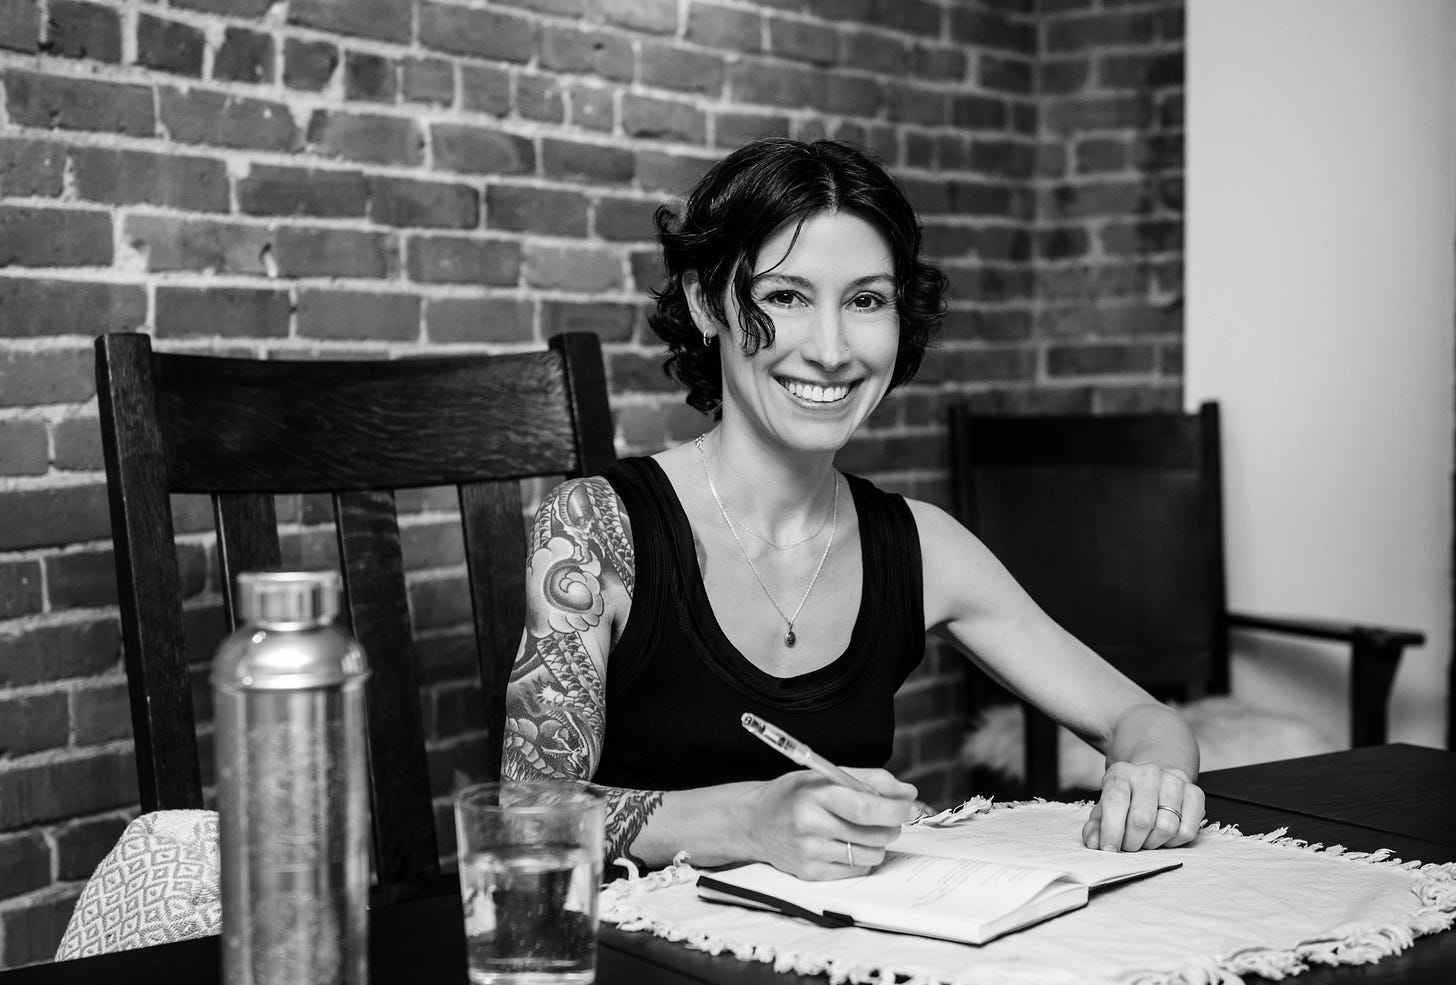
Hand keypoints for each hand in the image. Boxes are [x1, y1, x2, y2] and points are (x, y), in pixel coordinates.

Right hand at [745, 768, 918, 879]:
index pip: (866, 807)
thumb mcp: (826, 775)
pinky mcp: (810, 873)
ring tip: (863, 831)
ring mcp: (810, 852)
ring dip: (877, 843)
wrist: (754, 822)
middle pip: (875, 834)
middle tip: (886, 816)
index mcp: (816, 794)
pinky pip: (857, 870)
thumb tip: (908, 793)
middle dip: (891, 824)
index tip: (909, 805)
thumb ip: (870, 779)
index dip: (895, 808)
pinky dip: (861, 858)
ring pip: (871, 855)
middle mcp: (811, 824)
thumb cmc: (795, 795)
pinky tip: (847, 845)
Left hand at [1081, 762, 1203, 851]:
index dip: (1111, 830)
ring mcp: (1174, 782)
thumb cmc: (1126, 800)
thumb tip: (1094, 842)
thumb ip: (1096, 827)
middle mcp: (1149, 773)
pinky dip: (1173, 843)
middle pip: (1142, 819)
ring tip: (1146, 840)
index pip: (1116, 800)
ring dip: (1153, 843)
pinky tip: (1164, 836)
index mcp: (1121, 773)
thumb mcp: (1105, 809)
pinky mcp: (1195, 793)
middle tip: (1129, 846)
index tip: (1109, 849)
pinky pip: (1187, 831)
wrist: (1154, 780)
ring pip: (1167, 827)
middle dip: (1132, 842)